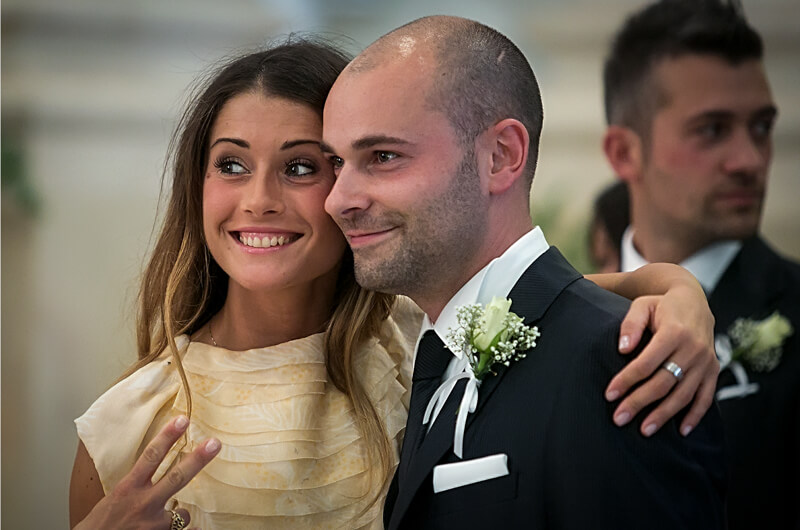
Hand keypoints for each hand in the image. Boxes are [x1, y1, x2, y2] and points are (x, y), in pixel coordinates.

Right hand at [74, 415, 220, 529]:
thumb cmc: (98, 527)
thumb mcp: (112, 499)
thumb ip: (134, 486)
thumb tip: (150, 471)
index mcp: (127, 489)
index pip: (150, 457)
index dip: (167, 437)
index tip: (182, 419)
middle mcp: (142, 504)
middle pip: (176, 477)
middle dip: (198, 459)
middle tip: (215, 443)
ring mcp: (153, 524)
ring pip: (183, 512)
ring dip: (179, 514)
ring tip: (161, 520)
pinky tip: (196, 529)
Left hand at [605, 284, 718, 436]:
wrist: (694, 301)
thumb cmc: (662, 306)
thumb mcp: (642, 305)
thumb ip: (631, 325)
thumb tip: (623, 348)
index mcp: (674, 332)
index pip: (646, 363)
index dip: (627, 380)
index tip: (610, 395)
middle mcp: (693, 349)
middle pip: (663, 382)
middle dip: (639, 402)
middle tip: (619, 418)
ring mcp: (706, 362)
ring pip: (684, 394)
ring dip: (664, 415)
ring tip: (644, 430)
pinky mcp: (713, 370)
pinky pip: (706, 397)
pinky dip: (695, 415)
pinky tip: (682, 431)